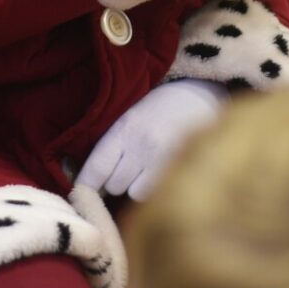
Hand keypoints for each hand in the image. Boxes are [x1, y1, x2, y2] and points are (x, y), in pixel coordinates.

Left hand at [76, 78, 226, 201]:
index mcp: (124, 128)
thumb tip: (97, 182)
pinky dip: (159, 190)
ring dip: (139, 189)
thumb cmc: (166, 107)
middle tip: (129, 172)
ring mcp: (162, 158)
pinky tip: (166, 174)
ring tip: (150, 172)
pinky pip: (160, 194)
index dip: (86, 185)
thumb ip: (117, 144)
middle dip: (118, 184)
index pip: (96, 167)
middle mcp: (140, 144)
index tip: (82, 194)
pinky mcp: (183, 168)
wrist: (206, 93)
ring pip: (136, 194)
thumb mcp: (134, 115)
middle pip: (114, 185)